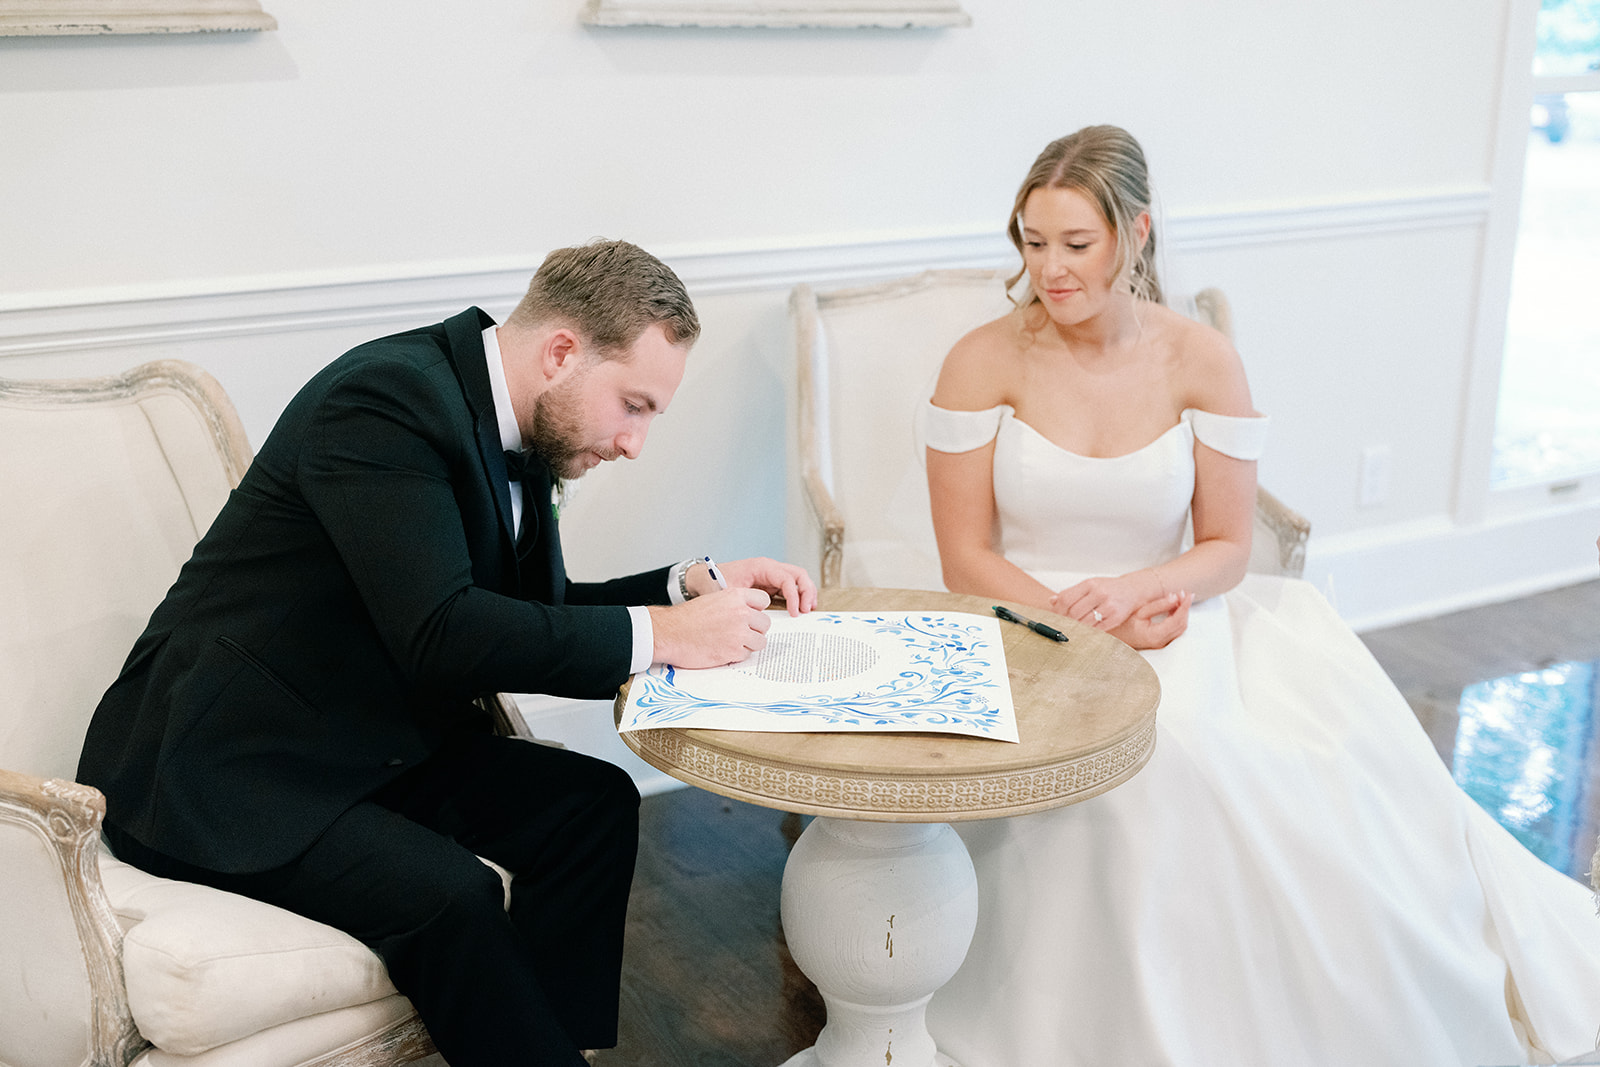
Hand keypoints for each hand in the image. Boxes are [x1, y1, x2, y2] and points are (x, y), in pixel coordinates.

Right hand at [649, 588, 772, 667]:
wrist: (670, 633)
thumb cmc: (687, 618)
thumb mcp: (713, 599)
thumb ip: (734, 604)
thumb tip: (749, 613)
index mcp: (735, 596)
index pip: (763, 600)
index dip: (757, 609)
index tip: (751, 615)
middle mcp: (741, 612)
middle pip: (765, 623)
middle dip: (754, 629)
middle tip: (741, 632)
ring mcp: (739, 632)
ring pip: (760, 641)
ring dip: (749, 644)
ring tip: (732, 642)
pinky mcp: (734, 651)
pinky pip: (747, 654)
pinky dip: (738, 655)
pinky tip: (724, 650)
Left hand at [717, 557, 817, 615]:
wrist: (705, 578)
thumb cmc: (715, 583)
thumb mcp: (730, 593)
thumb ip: (746, 601)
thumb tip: (762, 615)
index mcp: (761, 566)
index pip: (786, 578)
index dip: (794, 595)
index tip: (794, 612)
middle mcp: (769, 568)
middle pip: (798, 574)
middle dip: (806, 591)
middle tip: (806, 610)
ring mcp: (771, 575)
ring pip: (798, 578)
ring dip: (806, 592)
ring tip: (808, 609)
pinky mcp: (771, 583)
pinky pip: (790, 586)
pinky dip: (799, 595)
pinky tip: (801, 608)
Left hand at [1050, 572, 1159, 631]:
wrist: (1133, 590)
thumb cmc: (1109, 588)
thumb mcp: (1090, 585)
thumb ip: (1071, 593)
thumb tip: (1051, 601)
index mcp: (1090, 584)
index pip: (1066, 599)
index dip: (1057, 611)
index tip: (1055, 617)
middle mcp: (1099, 593)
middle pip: (1074, 612)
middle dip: (1066, 621)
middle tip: (1064, 626)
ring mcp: (1109, 605)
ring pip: (1085, 622)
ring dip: (1077, 628)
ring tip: (1074, 630)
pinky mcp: (1117, 617)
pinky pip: (1098, 629)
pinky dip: (1089, 632)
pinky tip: (1086, 632)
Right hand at [1107, 591, 1192, 650]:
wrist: (1110, 636)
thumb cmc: (1120, 624)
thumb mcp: (1139, 611)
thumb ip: (1159, 605)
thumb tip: (1175, 597)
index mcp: (1155, 635)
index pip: (1177, 620)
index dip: (1184, 606)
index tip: (1187, 594)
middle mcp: (1160, 642)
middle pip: (1181, 624)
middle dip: (1185, 608)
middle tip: (1184, 593)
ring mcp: (1160, 643)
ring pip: (1180, 628)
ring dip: (1182, 612)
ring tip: (1179, 597)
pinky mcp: (1159, 641)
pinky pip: (1174, 629)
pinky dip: (1177, 617)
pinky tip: (1173, 606)